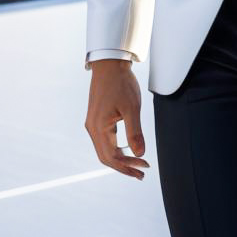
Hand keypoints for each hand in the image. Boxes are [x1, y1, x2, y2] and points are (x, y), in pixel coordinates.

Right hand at [84, 59, 149, 179]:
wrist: (109, 64)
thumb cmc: (121, 83)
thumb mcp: (132, 108)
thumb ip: (135, 132)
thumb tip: (140, 154)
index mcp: (99, 128)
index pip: (112, 157)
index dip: (127, 166)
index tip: (143, 168)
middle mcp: (92, 128)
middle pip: (106, 157)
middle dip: (124, 167)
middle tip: (141, 172)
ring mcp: (93, 124)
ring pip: (105, 150)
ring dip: (120, 159)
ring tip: (137, 163)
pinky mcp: (97, 119)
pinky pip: (105, 140)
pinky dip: (116, 149)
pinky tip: (128, 149)